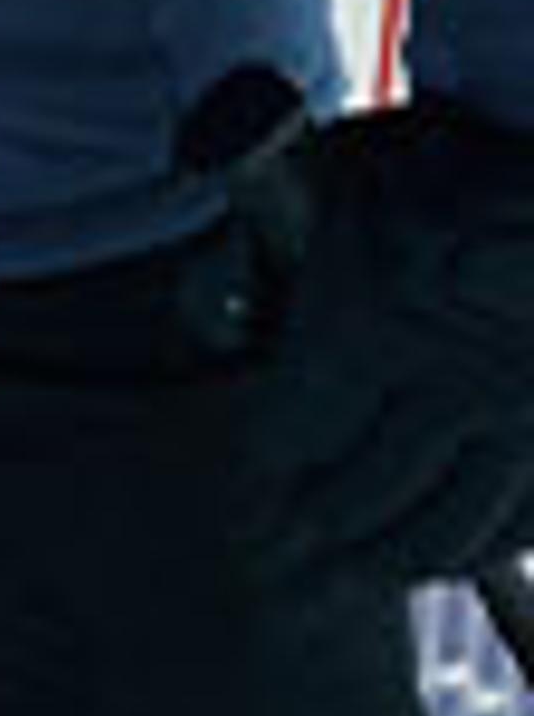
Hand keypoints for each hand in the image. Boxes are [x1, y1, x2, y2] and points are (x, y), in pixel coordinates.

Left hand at [230, 98, 533, 585]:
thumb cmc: (439, 153)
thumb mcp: (338, 174)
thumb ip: (278, 222)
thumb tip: (213, 275)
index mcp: (365, 324)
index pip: (299, 434)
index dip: (273, 470)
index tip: (258, 489)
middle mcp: (438, 385)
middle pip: (365, 493)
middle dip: (323, 524)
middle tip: (295, 545)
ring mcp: (510, 418)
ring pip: (446, 525)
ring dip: (396, 553)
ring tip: (362, 562)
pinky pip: (517, 519)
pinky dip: (481, 543)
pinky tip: (453, 549)